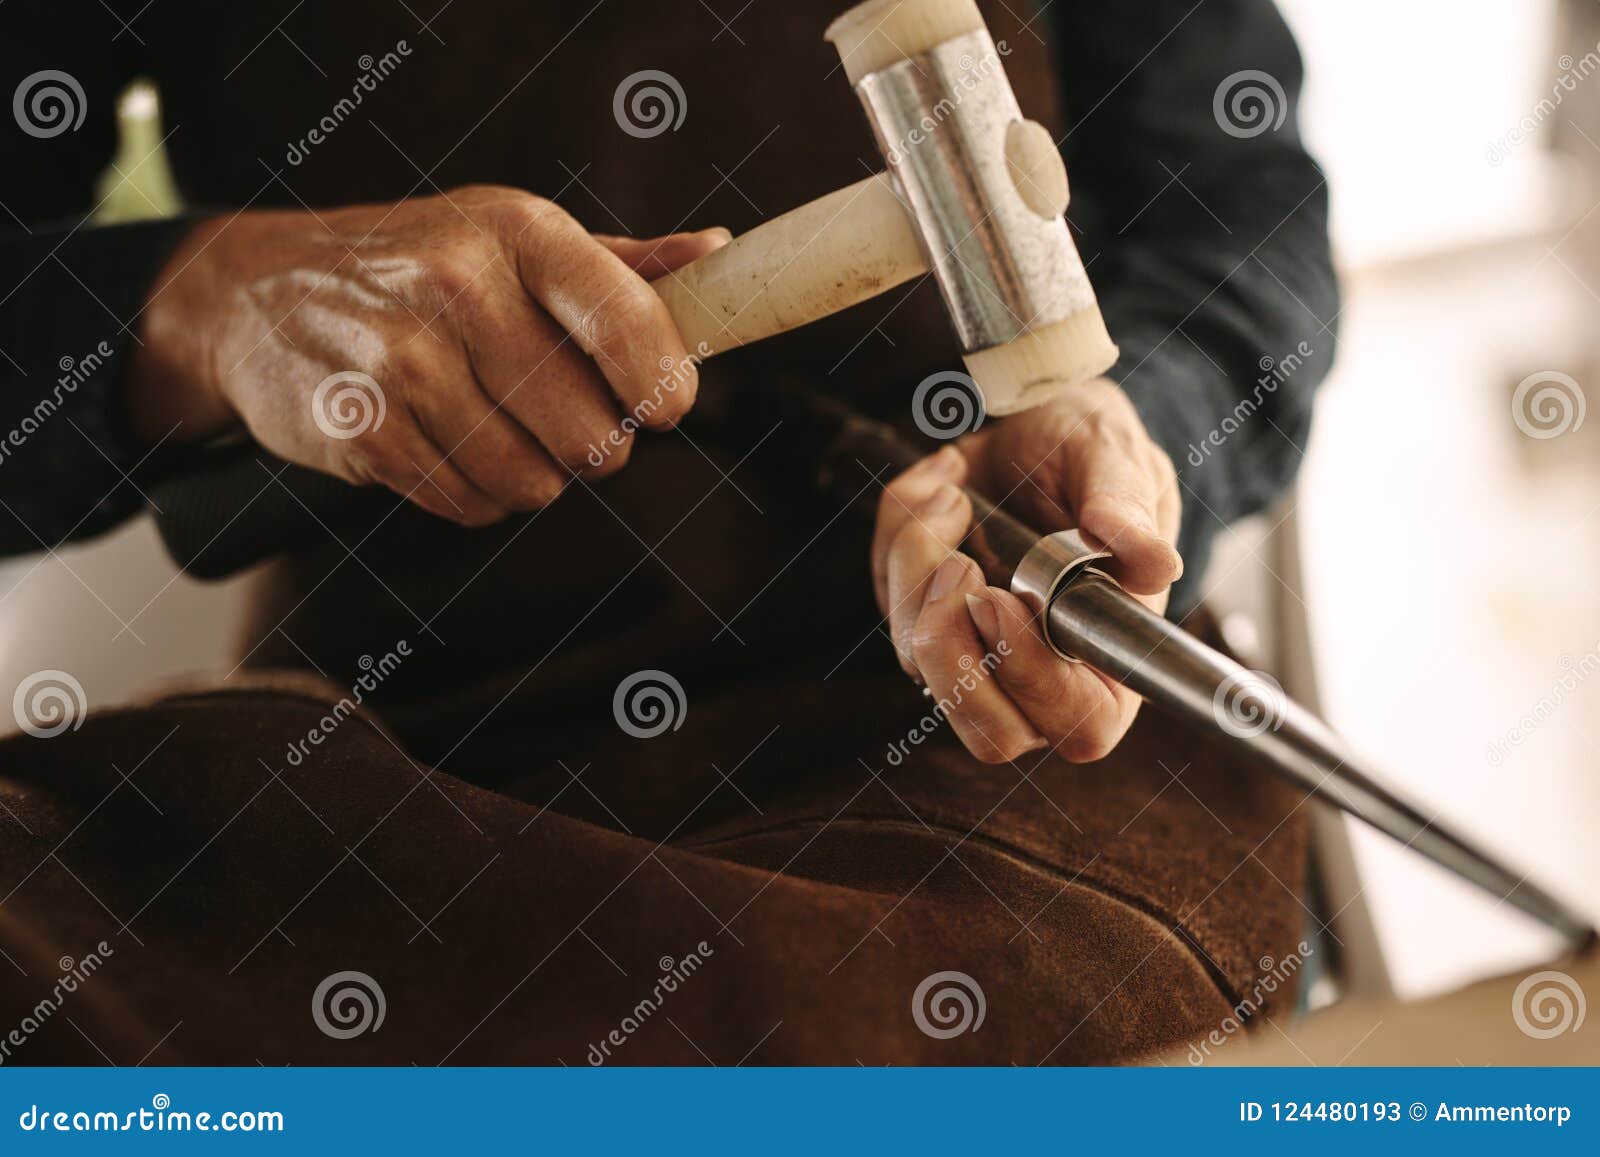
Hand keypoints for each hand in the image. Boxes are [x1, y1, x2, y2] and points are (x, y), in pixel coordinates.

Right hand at [130, 185, 727, 524]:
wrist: (258, 294)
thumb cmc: (417, 265)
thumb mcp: (513, 237)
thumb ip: (621, 265)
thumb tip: (718, 257)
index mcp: (514, 232)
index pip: (624, 317)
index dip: (663, 379)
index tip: (670, 405)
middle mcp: (458, 288)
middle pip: (590, 430)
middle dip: (596, 443)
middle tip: (569, 418)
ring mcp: (402, 363)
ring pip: (533, 482)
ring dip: (534, 475)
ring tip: (499, 425)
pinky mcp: (363, 432)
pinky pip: (470, 505)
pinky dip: (476, 493)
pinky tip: (449, 443)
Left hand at [871, 376, 1181, 763]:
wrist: (1035, 421)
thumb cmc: (1090, 450)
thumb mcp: (1115, 459)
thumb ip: (1128, 510)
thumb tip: (1155, 563)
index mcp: (1111, 660)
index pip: (1078, 723)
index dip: (1032, 678)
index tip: (998, 599)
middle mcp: (1040, 675)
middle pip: (986, 731)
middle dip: (950, 647)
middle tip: (957, 563)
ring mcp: (975, 653)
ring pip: (919, 659)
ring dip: (916, 566)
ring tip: (954, 492)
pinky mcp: (924, 619)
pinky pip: (888, 599)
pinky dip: (899, 534)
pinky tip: (942, 485)